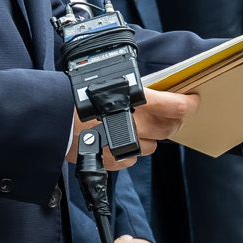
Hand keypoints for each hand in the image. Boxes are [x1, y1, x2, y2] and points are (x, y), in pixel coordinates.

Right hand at [66, 89, 199, 168]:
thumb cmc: (73, 95)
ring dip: (151, 136)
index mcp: (134, 101)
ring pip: (153, 145)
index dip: (189, 104)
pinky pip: (132, 157)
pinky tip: (118, 138)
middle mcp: (135, 125)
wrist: (49, 120)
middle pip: (169, 129)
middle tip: (172, 114)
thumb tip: (152, 90)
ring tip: (137, 126)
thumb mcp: (104, 81)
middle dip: (174, 121)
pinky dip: (130, 149)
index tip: (193, 101)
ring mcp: (125, 146)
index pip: (175, 106)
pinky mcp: (114, 161)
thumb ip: (131, 88)